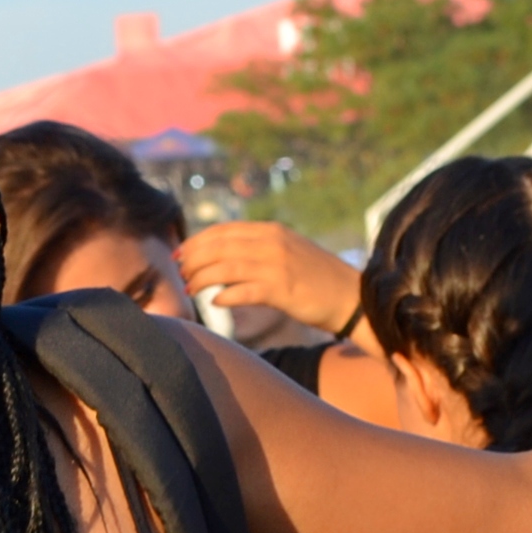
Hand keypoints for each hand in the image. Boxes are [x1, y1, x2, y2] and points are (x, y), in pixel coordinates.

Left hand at [174, 220, 364, 336]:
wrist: (352, 297)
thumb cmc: (316, 280)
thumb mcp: (287, 253)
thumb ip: (258, 250)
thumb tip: (222, 258)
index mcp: (272, 231)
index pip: (225, 230)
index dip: (198, 241)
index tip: (181, 254)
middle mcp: (273, 243)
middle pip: (220, 246)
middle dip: (193, 259)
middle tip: (179, 274)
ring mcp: (277, 265)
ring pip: (226, 267)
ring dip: (202, 278)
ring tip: (190, 289)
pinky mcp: (282, 290)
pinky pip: (243, 291)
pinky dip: (224, 295)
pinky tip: (214, 302)